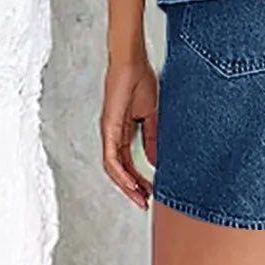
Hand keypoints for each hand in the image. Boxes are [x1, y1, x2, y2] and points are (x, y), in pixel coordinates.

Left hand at [101, 55, 158, 209]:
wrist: (133, 63)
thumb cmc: (141, 80)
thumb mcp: (152, 116)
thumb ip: (152, 139)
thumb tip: (155, 161)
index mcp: (123, 131)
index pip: (128, 162)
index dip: (138, 178)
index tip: (151, 191)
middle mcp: (113, 134)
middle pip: (120, 170)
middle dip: (133, 188)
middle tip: (145, 202)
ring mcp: (109, 132)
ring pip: (114, 168)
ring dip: (127, 186)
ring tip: (140, 198)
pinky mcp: (108, 128)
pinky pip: (111, 159)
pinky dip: (121, 174)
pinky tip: (132, 183)